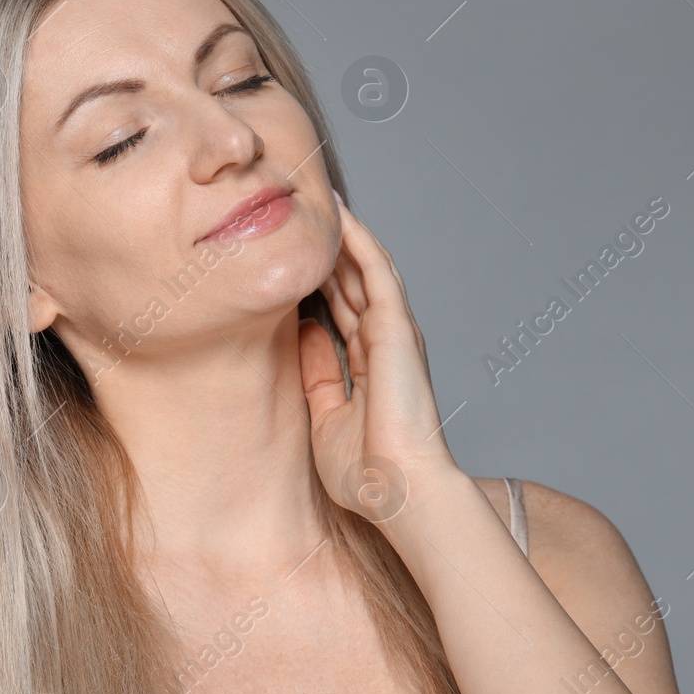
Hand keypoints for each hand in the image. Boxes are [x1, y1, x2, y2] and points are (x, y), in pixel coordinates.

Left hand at [298, 191, 460, 524]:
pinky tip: (337, 215)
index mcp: (371, 365)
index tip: (292, 258)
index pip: (342, 310)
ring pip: (365, 269)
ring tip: (317, 200)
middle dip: (329, 250)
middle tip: (299, 214)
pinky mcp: (398, 327)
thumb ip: (316, 376)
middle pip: (352, 283)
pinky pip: (376, 271)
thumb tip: (301, 335)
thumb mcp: (325, 419)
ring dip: (343, 235)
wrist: (400, 493)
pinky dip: (357, 241)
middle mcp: (385, 343)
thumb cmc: (369, 474)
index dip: (321, 281)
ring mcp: (394, 332)